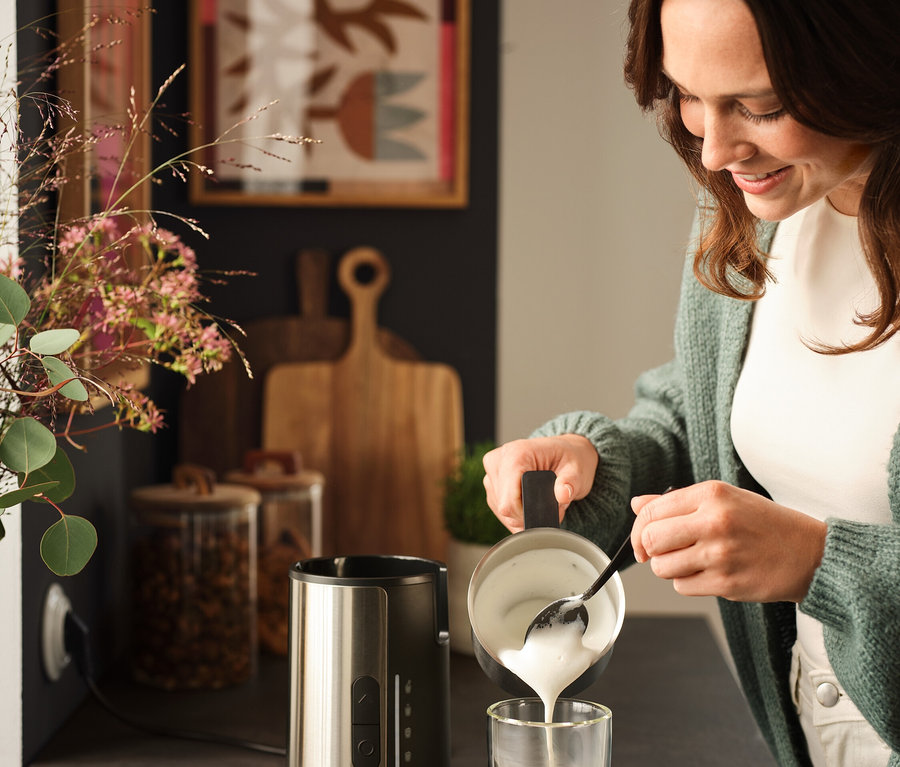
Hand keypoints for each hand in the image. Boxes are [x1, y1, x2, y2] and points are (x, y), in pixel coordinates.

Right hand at [482, 435, 598, 531]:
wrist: (562, 452)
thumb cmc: (568, 458)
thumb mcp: (577, 469)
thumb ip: (570, 483)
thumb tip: (563, 495)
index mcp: (516, 454)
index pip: (509, 500)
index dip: (528, 515)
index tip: (547, 515)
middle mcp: (499, 461)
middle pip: (504, 507)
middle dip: (528, 517)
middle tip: (551, 509)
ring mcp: (492, 472)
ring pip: (501, 511)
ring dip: (522, 516)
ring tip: (542, 504)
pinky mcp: (491, 483)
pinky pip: (498, 509)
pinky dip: (516, 514)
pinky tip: (531, 505)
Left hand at [630, 481, 825, 602]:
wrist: (812, 554)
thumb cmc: (765, 524)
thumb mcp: (725, 499)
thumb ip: (678, 502)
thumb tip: (637, 505)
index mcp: (712, 494)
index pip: (651, 511)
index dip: (638, 528)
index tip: (642, 539)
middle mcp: (714, 522)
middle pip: (651, 540)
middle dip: (648, 549)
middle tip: (661, 552)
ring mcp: (720, 554)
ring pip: (663, 567)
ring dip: (669, 568)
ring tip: (692, 561)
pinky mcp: (727, 583)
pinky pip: (683, 587)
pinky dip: (688, 583)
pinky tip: (708, 573)